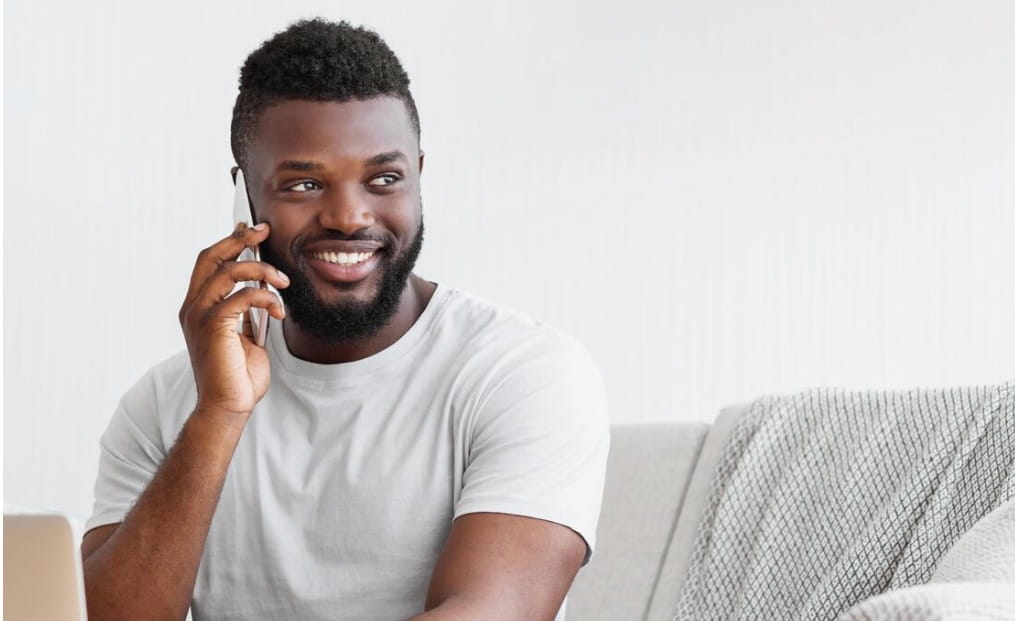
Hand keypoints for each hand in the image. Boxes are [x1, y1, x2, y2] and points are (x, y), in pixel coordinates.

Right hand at [178, 223, 289, 418]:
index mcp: (198, 307)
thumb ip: (247, 313)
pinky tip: (278, 311)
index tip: (253, 230)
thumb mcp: (244, 336)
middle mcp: (193, 307)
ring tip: (283, 281)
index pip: (208, 262)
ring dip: (261, 270)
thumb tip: (264, 290)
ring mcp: (199, 316)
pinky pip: (242, 296)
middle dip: (239, 239)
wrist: (229, 405)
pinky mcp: (213, 326)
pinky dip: (265, 298)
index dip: (229, 242)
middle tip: (264, 231)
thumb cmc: (238, 375)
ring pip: (228, 271)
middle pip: (211, 256)